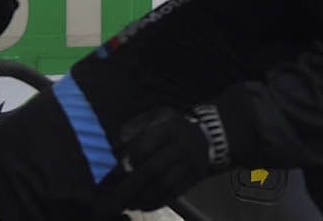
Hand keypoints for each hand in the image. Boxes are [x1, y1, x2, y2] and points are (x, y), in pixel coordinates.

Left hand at [111, 105, 228, 210]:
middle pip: (154, 169)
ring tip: (127, 203)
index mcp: (169, 128)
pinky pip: (174, 194)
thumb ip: (136, 126)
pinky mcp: (194, 179)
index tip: (117, 168)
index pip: (147, 144)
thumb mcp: (156, 116)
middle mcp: (181, 147)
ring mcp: (189, 165)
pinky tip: (142, 205)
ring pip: (164, 185)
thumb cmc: (173, 126)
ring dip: (143, 197)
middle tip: (116, 193)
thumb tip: (118, 144)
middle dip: (132, 183)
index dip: (131, 158)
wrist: (206, 135)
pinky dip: (157, 202)